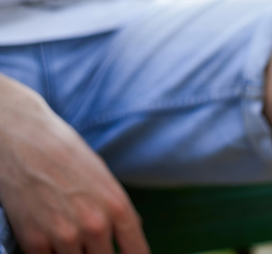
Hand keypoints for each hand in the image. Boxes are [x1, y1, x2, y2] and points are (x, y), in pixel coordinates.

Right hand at [0, 76, 148, 253]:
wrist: (23, 139)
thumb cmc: (67, 154)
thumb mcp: (103, 177)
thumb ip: (117, 209)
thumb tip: (131, 233)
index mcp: (117, 206)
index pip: (136, 251)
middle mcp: (95, 225)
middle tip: (93, 246)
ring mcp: (64, 236)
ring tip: (69, 232)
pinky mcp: (34, 242)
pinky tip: (50, 237)